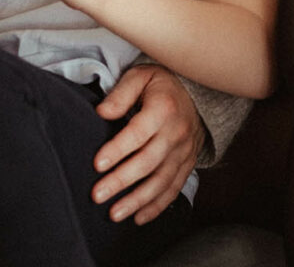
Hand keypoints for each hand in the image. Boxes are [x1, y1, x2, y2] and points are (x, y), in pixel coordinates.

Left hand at [91, 65, 204, 224]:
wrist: (196, 92)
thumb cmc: (162, 83)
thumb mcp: (141, 76)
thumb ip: (121, 94)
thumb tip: (102, 112)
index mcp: (163, 109)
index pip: (138, 133)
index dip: (117, 150)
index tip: (97, 164)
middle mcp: (176, 133)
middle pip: (147, 162)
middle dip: (121, 181)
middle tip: (98, 195)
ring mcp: (184, 152)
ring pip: (161, 181)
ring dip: (137, 201)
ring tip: (115, 213)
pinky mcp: (187, 164)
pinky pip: (174, 189)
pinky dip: (157, 206)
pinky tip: (139, 217)